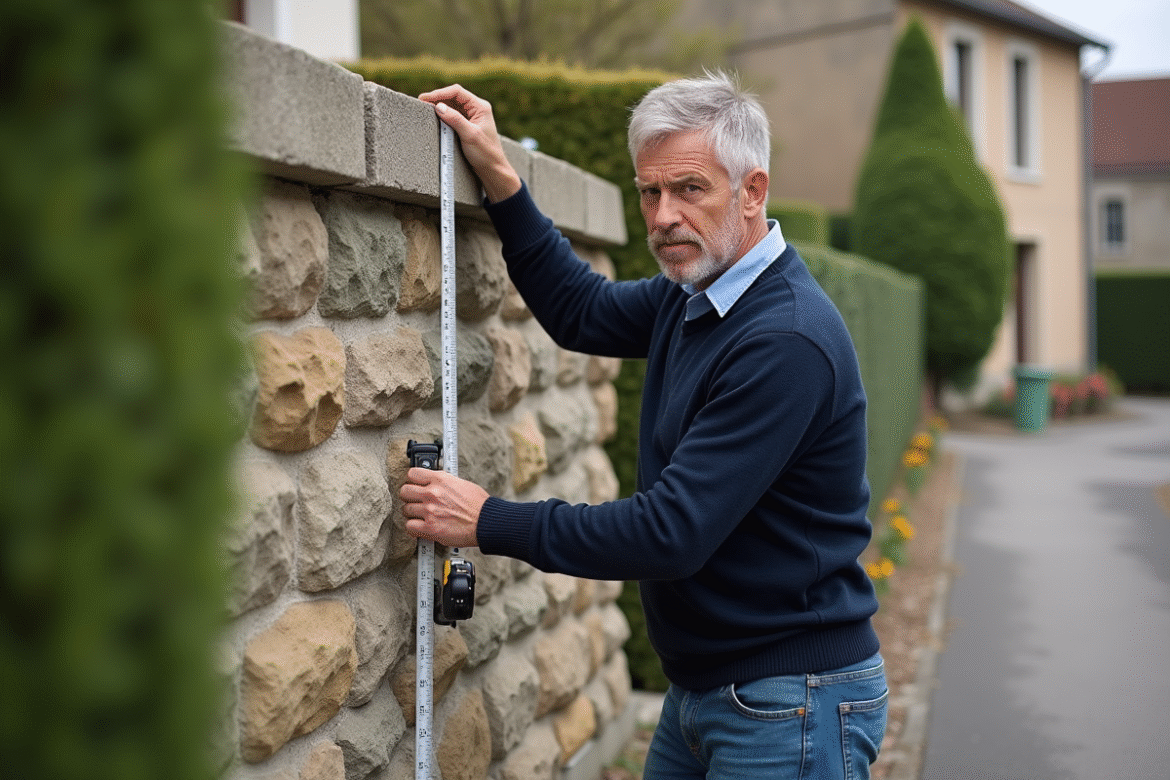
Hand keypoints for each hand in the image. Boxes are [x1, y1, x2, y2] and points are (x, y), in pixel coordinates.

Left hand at [400, 467, 487, 547]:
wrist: (485, 521)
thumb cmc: (478, 504)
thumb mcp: (460, 483)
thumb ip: (443, 483)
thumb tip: (432, 483)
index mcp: (440, 479)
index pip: (412, 474)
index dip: (412, 481)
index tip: (414, 485)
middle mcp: (432, 493)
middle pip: (404, 492)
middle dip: (409, 497)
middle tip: (415, 501)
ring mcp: (429, 510)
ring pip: (405, 510)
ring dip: (412, 514)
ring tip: (421, 516)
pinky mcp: (430, 527)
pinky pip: (409, 526)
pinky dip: (413, 528)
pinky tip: (420, 527)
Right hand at [418, 85, 522, 202]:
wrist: (493, 170)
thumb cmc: (486, 154)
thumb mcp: (469, 135)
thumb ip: (455, 119)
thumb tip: (439, 106)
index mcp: (480, 107)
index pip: (457, 92)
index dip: (440, 93)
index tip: (426, 98)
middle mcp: (476, 109)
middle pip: (453, 97)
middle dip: (438, 98)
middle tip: (422, 103)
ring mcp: (472, 117)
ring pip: (452, 106)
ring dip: (440, 106)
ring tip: (426, 109)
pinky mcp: (467, 126)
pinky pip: (453, 116)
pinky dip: (443, 115)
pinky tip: (435, 118)